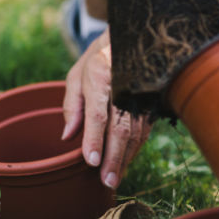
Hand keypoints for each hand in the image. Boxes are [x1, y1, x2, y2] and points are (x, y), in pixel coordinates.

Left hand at [62, 31, 150, 187]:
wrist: (133, 37)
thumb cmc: (98, 59)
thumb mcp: (77, 75)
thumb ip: (72, 105)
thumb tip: (67, 136)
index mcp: (101, 76)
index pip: (98, 113)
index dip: (94, 139)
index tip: (91, 162)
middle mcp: (124, 86)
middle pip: (121, 127)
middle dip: (114, 157)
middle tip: (107, 181)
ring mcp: (141, 94)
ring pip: (137, 131)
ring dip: (126, 158)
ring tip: (115, 178)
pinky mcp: (151, 101)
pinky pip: (145, 129)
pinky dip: (135, 148)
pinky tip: (126, 162)